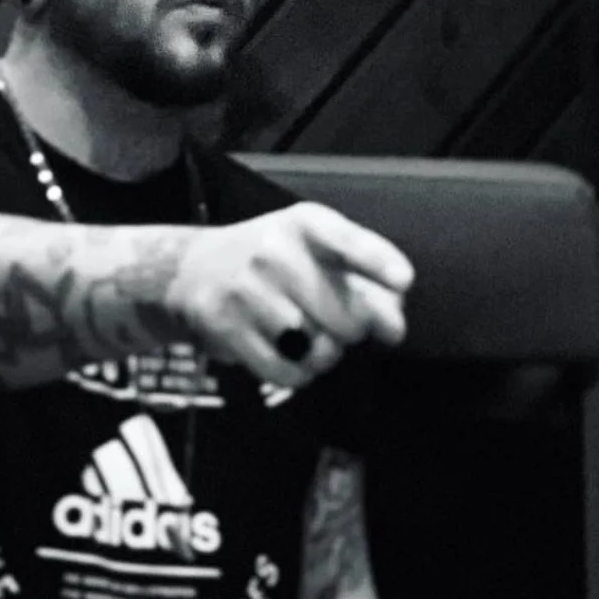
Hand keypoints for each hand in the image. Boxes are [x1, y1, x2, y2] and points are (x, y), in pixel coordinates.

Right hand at [170, 202, 413, 386]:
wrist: (195, 269)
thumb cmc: (277, 263)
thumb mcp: (319, 254)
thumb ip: (367, 284)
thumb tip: (393, 326)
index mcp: (306, 223)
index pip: (347, 241)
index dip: (378, 262)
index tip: (404, 281)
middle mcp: (274, 249)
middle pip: (348, 318)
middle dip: (353, 331)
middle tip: (333, 321)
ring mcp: (245, 287)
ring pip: (318, 350)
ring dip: (324, 355)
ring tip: (309, 338)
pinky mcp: (223, 325)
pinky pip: (285, 372)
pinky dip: (297, 374)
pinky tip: (287, 354)